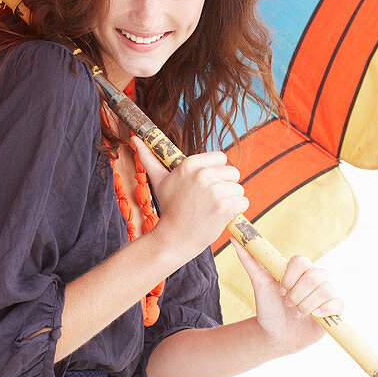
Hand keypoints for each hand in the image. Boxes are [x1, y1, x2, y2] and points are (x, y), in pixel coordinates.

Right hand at [132, 136, 248, 265]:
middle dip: (224, 186)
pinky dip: (235, 211)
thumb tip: (134, 138)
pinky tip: (219, 216)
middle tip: (207, 200)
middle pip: (233, 172)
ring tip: (211, 209)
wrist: (173, 238)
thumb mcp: (158, 180)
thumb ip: (149, 158)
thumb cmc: (168, 208)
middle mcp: (203, 174)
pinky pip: (243, 202)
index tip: (204, 186)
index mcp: (191, 163)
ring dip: (230, 200)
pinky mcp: (225, 206)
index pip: (221, 158)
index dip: (216, 172)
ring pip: (239, 189)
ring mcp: (215, 190)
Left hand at [231, 239, 343, 353]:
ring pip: (324, 290)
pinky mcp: (334, 308)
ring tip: (297, 313)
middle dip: (296, 295)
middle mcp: (315, 277)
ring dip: (305, 306)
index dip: (290, 277)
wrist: (276, 334)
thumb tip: (234, 238)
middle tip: (288, 304)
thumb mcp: (259, 285)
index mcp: (298, 269)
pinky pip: (338, 303)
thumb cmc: (268, 307)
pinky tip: (313, 316)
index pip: (301, 261)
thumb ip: (250, 261)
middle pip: (314, 276)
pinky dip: (324, 310)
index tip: (280, 290)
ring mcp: (326, 292)